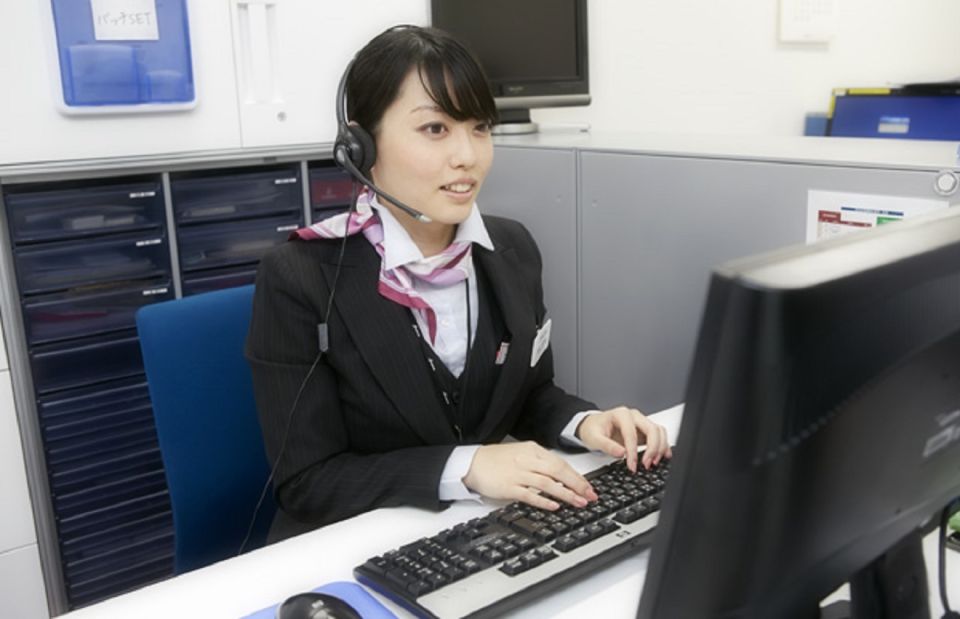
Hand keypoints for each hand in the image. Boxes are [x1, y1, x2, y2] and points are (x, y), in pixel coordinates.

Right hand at [462, 442, 598, 510]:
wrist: (471, 462)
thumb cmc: (496, 460)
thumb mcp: (521, 454)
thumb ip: (540, 463)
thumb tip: (562, 476)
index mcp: (532, 450)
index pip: (560, 463)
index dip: (577, 476)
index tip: (588, 487)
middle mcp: (527, 461)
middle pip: (558, 472)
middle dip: (577, 485)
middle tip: (590, 496)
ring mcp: (518, 474)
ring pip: (548, 484)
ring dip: (565, 494)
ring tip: (578, 503)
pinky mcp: (508, 487)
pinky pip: (530, 495)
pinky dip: (544, 501)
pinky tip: (554, 506)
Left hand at [576, 406, 671, 472]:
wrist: (592, 426)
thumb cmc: (593, 429)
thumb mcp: (594, 438)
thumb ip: (607, 446)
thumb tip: (621, 454)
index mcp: (621, 414)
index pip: (632, 434)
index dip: (633, 452)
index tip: (632, 466)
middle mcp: (634, 416)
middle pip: (652, 429)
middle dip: (652, 449)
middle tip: (646, 465)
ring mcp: (641, 422)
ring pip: (659, 432)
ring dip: (660, 448)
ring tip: (653, 463)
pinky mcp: (644, 430)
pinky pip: (659, 436)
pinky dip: (663, 446)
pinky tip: (663, 457)